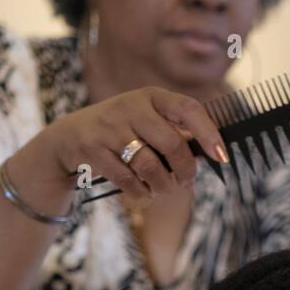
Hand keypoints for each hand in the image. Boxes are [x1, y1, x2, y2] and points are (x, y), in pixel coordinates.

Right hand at [44, 86, 225, 208]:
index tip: (222, 156)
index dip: (208, 133)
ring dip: (162, 186)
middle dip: (185, 170)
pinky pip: (128, 180)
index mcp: (151, 96)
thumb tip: (210, 153)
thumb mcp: (145, 120)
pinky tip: (142, 192)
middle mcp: (131, 107)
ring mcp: (110, 128)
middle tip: (185, 181)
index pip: (188, 109)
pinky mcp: (93, 149)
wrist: (68, 139)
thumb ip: (174, 131)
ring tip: (162, 188)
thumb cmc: (120, 132)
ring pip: (151, 166)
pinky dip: (141, 192)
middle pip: (172, 143)